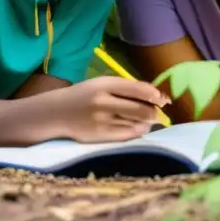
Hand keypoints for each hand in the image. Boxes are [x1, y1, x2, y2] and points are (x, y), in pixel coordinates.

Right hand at [56, 76, 170, 142]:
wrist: (56, 113)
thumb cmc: (85, 95)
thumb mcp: (103, 83)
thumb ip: (127, 87)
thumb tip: (157, 96)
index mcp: (104, 85)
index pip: (137, 90)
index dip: (154, 95)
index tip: (163, 99)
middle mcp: (103, 103)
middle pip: (140, 110)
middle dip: (154, 111)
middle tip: (157, 111)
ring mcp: (101, 121)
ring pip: (136, 124)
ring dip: (146, 122)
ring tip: (145, 118)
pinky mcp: (99, 136)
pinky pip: (128, 135)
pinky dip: (138, 131)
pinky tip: (137, 127)